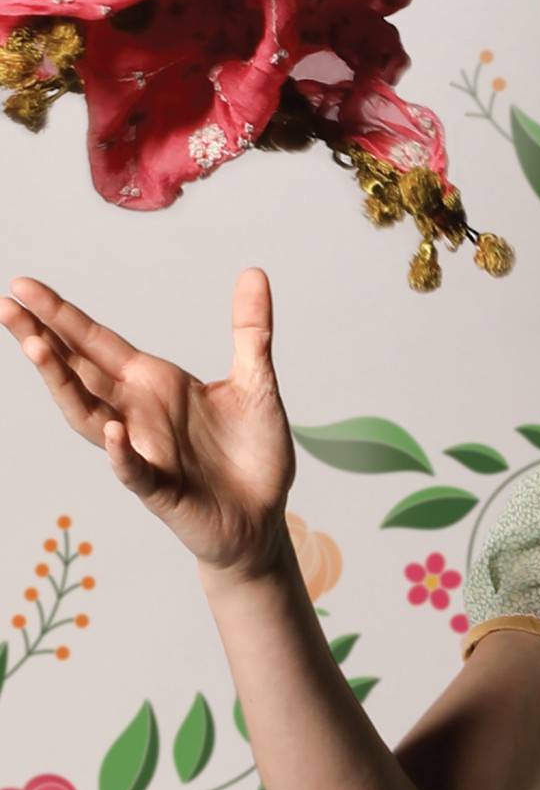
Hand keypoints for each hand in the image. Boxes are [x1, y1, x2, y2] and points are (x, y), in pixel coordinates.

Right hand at [0, 268, 295, 576]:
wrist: (264, 518)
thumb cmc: (253, 455)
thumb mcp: (257, 383)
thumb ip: (251, 331)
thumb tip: (255, 272)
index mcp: (154, 384)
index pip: (97, 344)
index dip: (62, 316)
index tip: (22, 286)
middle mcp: (138, 414)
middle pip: (78, 372)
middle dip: (43, 340)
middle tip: (7, 306)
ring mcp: (145, 452)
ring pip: (90, 417)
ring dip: (64, 385)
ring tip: (37, 348)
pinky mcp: (163, 490)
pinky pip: (135, 471)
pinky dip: (123, 452)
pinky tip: (113, 430)